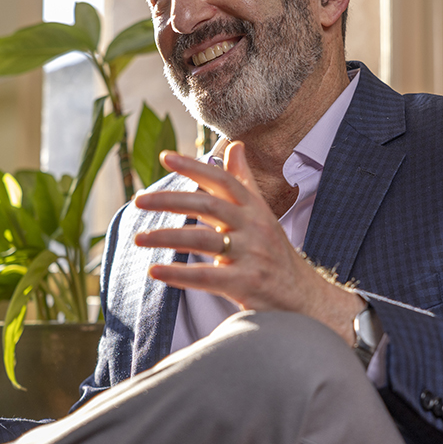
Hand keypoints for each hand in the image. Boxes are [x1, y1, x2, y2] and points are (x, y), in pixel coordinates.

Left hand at [132, 141, 364, 343]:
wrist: (304, 297)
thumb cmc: (275, 253)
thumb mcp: (262, 214)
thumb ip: (244, 181)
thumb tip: (234, 146)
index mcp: (255, 208)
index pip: (223, 180)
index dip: (195, 166)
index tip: (165, 156)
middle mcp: (254, 227)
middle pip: (208, 205)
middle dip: (170, 200)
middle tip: (138, 199)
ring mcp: (251, 255)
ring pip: (203, 240)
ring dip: (167, 237)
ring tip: (138, 238)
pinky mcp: (246, 283)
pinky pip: (207, 277)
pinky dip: (179, 274)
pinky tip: (155, 271)